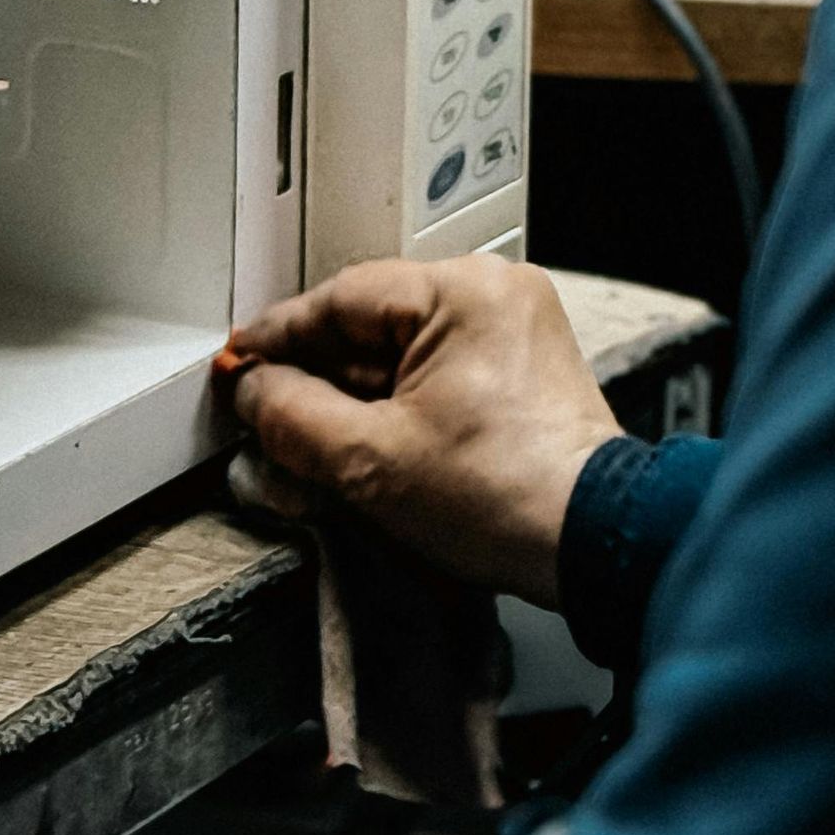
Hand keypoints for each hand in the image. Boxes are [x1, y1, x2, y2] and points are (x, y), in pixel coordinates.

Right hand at [219, 259, 621, 605]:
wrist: (594, 543)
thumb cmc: (508, 496)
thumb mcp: (371, 460)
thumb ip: (294, 417)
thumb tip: (253, 392)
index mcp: (463, 291)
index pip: (342, 298)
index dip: (280, 336)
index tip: (240, 363)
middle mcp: (494, 296)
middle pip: (373, 326)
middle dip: (317, 377)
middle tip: (265, 413)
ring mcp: (515, 334)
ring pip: (404, 354)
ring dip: (354, 399)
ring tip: (310, 445)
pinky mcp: (523, 376)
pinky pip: (439, 376)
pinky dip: (398, 408)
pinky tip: (364, 447)